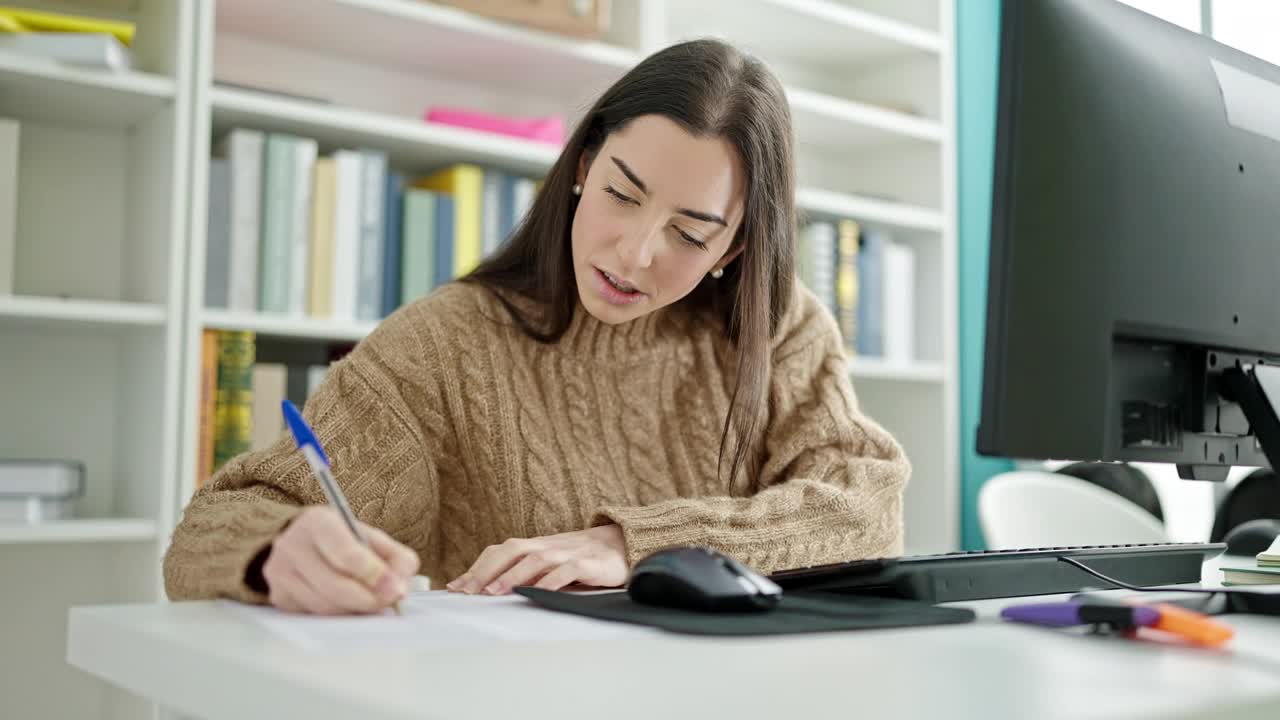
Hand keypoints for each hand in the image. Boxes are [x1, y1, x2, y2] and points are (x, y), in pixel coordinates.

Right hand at [262, 506, 419, 614]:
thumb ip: (395, 557)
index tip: (395, 589)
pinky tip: (347, 603)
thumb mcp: (371, 537)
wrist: (300, 540)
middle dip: (369, 599)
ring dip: (355, 610)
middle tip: (389, 601)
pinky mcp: (278, 597)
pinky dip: (338, 614)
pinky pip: (314, 616)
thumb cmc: (342, 540)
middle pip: (335, 586)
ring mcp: (281, 573)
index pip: (346, 553)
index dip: (374, 575)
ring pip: (325, 606)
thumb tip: (400, 587)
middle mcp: (292, 545)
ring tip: (370, 601)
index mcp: (318, 522)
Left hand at [447, 524, 627, 594]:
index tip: (456, 586)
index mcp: (538, 546)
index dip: (478, 566)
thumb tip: (492, 590)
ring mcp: (569, 552)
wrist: (625, 545)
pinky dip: (551, 581)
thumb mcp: (553, 564)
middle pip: (512, 548)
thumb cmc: (585, 558)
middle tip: (467, 591)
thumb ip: (529, 573)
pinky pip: (568, 570)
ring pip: (536, 558)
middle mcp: (550, 545)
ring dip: (512, 575)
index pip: (502, 550)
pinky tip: (537, 592)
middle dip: (486, 569)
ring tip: (493, 592)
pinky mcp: (590, 563)